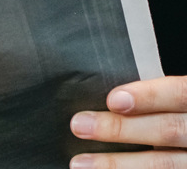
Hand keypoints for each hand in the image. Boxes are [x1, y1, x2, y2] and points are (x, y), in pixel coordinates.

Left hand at [70, 75, 186, 166]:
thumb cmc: (181, 115)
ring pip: (166, 165)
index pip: (180, 93)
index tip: (113, 100)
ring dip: (120, 165)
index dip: (149, 96)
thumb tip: (108, 100)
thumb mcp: (180, 103)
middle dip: (121, 129)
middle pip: (168, 131)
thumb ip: (158, 100)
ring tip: (81, 164)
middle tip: (79, 125)